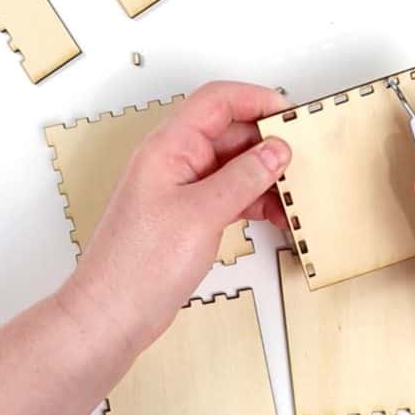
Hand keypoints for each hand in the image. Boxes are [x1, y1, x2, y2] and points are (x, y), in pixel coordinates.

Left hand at [61, 81, 290, 354]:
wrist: (112, 314)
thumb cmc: (139, 265)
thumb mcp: (201, 214)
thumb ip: (243, 177)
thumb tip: (277, 149)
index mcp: (169, 147)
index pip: (217, 101)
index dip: (256, 99)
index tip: (291, 115)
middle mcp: (174, 161)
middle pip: (230, 132)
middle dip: (268, 142)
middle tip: (302, 160)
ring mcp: (182, 189)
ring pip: (233, 166)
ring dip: (265, 176)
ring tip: (294, 195)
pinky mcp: (189, 216)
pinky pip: (230, 194)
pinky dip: (254, 201)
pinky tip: (276, 216)